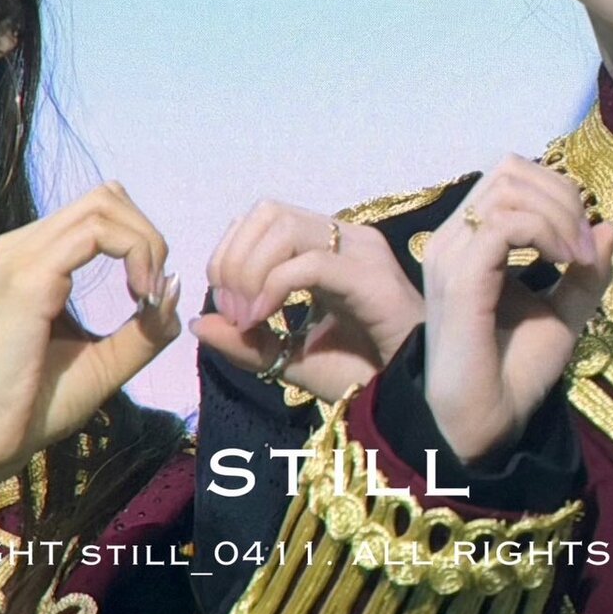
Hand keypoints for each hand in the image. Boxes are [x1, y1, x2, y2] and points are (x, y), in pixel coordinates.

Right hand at [0, 182, 180, 506]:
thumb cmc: (31, 408)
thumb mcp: (102, 362)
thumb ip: (142, 328)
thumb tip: (175, 286)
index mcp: (30, 260)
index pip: (99, 213)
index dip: (140, 240)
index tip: (153, 295)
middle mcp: (18, 246)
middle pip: (105, 198)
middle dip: (146, 235)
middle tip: (154, 291)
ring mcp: (18, 256)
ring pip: (102, 206)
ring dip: (143, 243)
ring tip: (148, 296)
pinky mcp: (26, 277)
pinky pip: (94, 233)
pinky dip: (133, 254)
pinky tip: (139, 296)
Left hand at [193, 200, 421, 403]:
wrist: (414, 401)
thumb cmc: (366, 376)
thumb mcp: (291, 359)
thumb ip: (246, 342)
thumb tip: (198, 322)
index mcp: (328, 250)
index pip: (265, 218)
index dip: (231, 251)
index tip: (224, 303)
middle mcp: (346, 240)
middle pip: (269, 212)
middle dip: (234, 256)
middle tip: (231, 308)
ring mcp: (361, 253)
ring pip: (284, 227)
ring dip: (250, 269)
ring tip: (247, 316)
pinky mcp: (371, 278)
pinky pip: (310, 264)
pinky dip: (274, 287)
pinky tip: (264, 319)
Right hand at [420, 156, 612, 464]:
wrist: (488, 426)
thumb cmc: (516, 373)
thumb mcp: (564, 314)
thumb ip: (585, 272)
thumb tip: (609, 226)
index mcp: (468, 242)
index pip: (509, 177)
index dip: (557, 193)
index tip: (586, 244)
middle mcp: (451, 240)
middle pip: (508, 170)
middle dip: (562, 197)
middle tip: (584, 249)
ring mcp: (450, 257)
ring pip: (507, 191)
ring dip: (558, 216)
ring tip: (578, 259)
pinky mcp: (460, 279)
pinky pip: (503, 225)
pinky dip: (545, 233)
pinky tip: (565, 263)